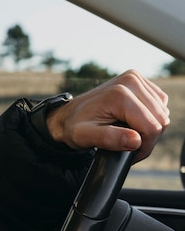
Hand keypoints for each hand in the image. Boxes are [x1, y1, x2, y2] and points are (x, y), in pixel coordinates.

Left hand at [47, 70, 169, 162]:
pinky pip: (160, 105)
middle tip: (127, 143)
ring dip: (149, 127)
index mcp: (120, 94)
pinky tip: (133, 121)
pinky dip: (150, 117)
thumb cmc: (75, 126)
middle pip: (160, 120)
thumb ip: (110, 139)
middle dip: (147, 137)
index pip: (152, 127)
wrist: (68, 115)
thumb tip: (135, 140)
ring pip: (162, 113)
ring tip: (127, 132)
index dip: (144, 146)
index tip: (129, 151)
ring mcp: (135, 78)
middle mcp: (130, 81)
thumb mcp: (85, 136)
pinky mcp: (139, 81)